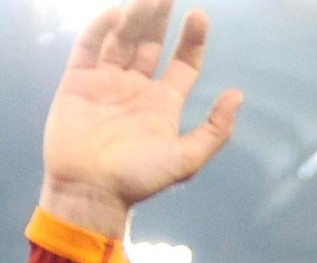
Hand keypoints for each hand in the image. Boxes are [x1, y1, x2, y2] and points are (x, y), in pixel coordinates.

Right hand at [40, 2, 241, 239]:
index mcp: (163, 105)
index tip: (199, 17)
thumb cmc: (138, 179)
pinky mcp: (78, 81)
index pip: (183, 65)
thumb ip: (214, 131)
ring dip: (135, 16)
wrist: (90, 191)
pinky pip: (90, 46)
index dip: (192, 41)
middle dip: (161, 17)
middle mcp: (136, 89)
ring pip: (123, 39)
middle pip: (152, 43)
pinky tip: (116, 11)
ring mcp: (107, 83)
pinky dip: (101, 27)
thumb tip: (238, 94)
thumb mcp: (186, 160)